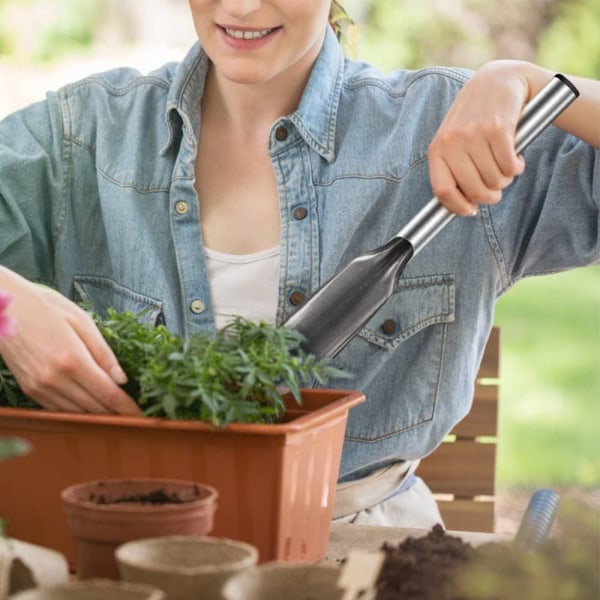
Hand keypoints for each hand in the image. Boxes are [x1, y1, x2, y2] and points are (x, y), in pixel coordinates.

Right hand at [0, 268, 140, 414]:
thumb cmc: (46, 308)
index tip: (141, 415)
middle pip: (94, 407)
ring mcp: (39, 387)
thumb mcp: (83, 322)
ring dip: (97, 414)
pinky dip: (77, 410)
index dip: (127, 407)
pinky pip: (59, 408)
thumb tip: (122, 380)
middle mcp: (54, 378)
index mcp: (72, 359)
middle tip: (133, 415)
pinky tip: (89, 405)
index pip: (107, 393)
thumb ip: (104, 354)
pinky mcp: (29, 389)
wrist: (4, 309)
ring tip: (115, 412)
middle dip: (116, 413)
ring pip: (76, 412)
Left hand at [428, 60, 528, 215]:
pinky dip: (516, 168)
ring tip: (505, 167)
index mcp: (437, 149)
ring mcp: (474, 134)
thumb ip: (453, 168)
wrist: (497, 80)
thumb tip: (461, 206)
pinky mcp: (498, 128)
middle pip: (473, 190)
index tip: (470, 211)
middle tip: (496, 191)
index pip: (442, 191)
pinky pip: (509, 166)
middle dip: (490, 196)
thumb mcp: (454, 140)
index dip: (458, 207)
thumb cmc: (474, 118)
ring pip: (494, 180)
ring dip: (504, 180)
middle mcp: (452, 142)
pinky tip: (515, 159)